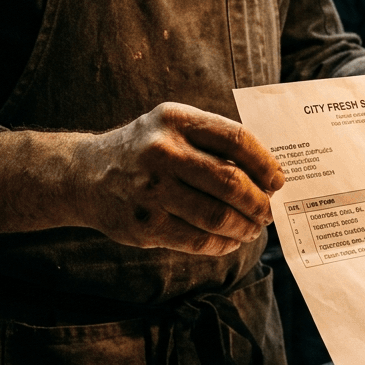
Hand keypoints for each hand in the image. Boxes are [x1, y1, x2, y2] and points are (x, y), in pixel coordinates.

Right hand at [79, 103, 282, 255]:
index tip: (278, 181)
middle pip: (231, 182)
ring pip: (218, 216)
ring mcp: (152, 190)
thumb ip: (214, 141)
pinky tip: (229, 241)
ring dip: (244, 227)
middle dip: (258, 202)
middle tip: (267, 212)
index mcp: (176, 120)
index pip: (237, 139)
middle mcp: (162, 151)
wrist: (86, 174)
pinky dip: (222, 244)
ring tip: (252, 229)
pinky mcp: (146, 224)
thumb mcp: (173, 127)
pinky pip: (198, 240)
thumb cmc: (144, 149)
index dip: (266, 163)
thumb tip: (266, 174)